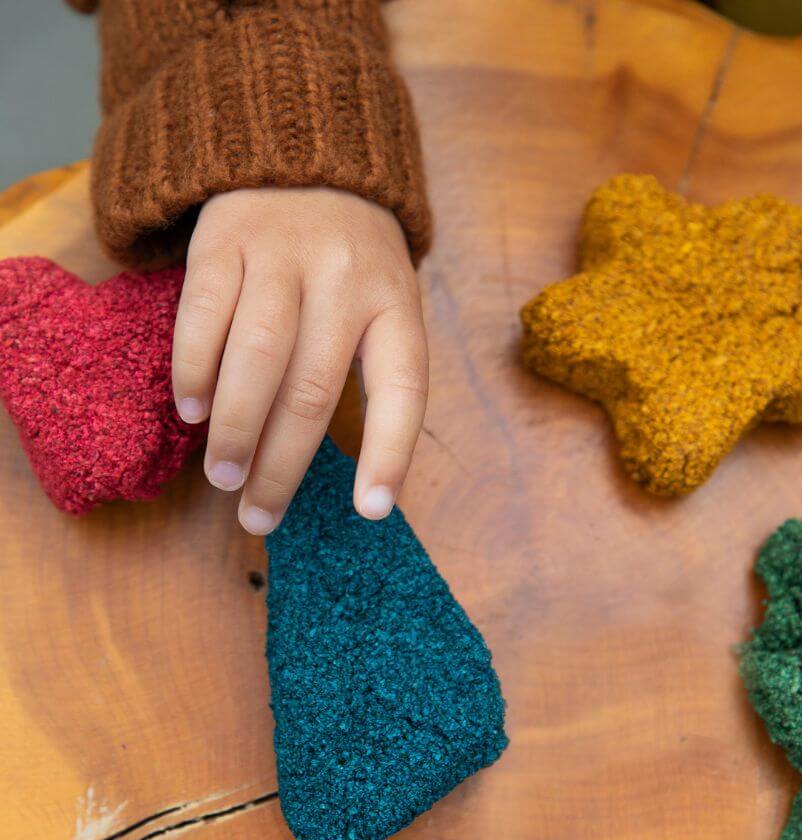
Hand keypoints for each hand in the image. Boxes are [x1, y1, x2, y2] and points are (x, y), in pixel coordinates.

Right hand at [172, 187, 427, 533]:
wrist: (307, 151)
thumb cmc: (351, 260)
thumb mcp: (385, 303)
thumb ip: (367, 369)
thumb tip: (334, 468)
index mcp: (396, 306)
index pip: (403, 389)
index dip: (390, 454)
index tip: (372, 510)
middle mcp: (346, 280)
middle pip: (312, 390)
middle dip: (282, 465)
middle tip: (259, 517)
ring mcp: (284, 256)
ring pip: (256, 357)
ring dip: (235, 429)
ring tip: (224, 477)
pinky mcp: (226, 239)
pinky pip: (204, 314)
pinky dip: (193, 370)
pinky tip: (190, 410)